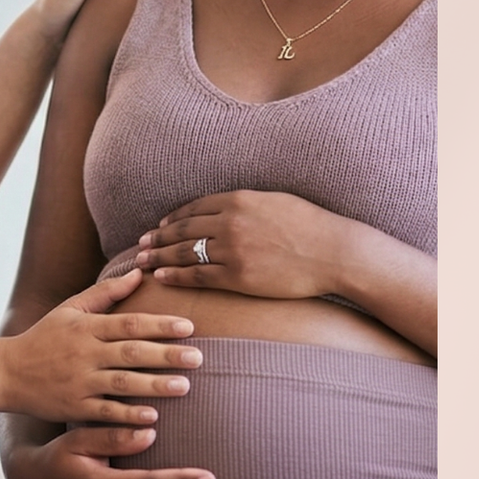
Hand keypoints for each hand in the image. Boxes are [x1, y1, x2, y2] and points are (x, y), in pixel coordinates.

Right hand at [0, 271, 201, 424]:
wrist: (6, 372)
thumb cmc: (43, 338)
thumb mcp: (69, 309)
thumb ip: (105, 292)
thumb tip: (140, 273)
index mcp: (84, 327)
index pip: (127, 323)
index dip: (159, 324)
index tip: (189, 327)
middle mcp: (83, 353)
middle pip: (130, 353)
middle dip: (166, 355)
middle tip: (199, 358)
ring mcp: (78, 382)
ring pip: (122, 383)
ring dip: (154, 385)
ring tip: (184, 386)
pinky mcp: (74, 407)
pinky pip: (105, 411)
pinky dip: (128, 415)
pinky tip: (153, 417)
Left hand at [134, 190, 349, 299]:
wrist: (337, 253)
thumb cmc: (312, 226)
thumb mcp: (275, 201)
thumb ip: (245, 203)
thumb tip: (224, 207)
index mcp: (238, 199)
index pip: (193, 208)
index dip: (172, 219)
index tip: (159, 226)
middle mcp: (230, 222)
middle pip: (182, 229)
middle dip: (158, 238)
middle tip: (141, 245)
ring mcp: (233, 249)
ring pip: (184, 253)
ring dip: (159, 257)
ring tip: (143, 261)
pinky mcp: (239, 275)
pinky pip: (198, 275)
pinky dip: (175, 276)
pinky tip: (162, 278)